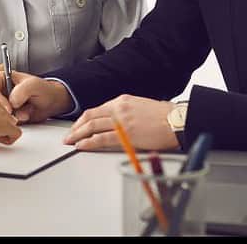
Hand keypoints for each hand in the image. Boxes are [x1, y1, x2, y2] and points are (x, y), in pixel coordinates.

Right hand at [0, 71, 71, 123]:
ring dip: (13, 116)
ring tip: (27, 111)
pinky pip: (4, 121)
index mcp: (2, 79)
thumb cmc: (43, 90)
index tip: (8, 108)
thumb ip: (21, 91)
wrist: (52, 102)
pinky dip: (15, 122)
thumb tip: (11, 102)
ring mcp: (4, 103)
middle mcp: (1, 91)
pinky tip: (26, 115)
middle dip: (5, 110)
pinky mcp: (8, 114)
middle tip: (17, 113)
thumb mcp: (34, 85)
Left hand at [63, 94, 177, 151]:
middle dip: (76, 127)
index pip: (96, 110)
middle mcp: (119, 108)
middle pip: (90, 117)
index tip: (77, 126)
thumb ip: (125, 113)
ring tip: (70, 141)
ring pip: (92, 126)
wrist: (177, 121)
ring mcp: (121, 121)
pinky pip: (101, 138)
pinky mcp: (125, 134)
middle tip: (68, 135)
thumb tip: (114, 123)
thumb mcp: (140, 107)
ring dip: (78, 135)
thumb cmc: (164, 117)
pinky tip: (82, 145)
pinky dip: (89, 142)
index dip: (83, 119)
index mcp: (122, 101)